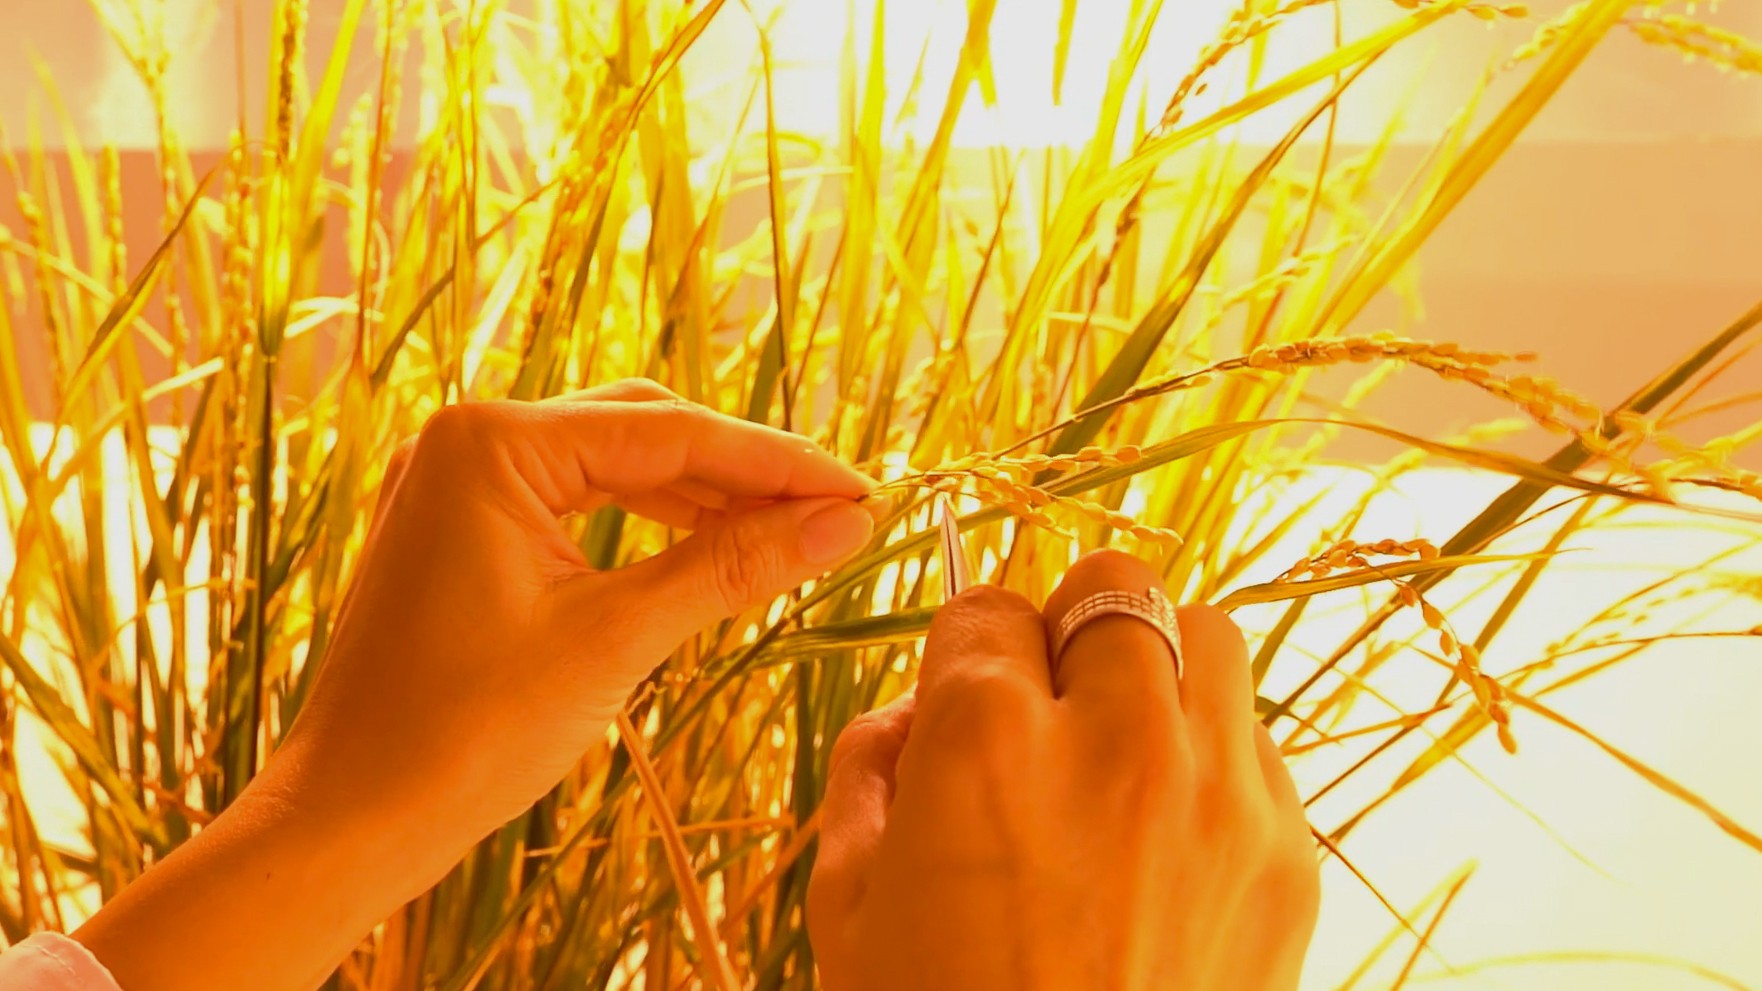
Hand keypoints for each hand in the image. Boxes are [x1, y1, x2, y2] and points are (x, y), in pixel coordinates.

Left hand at [284, 379, 876, 848]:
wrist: (352, 815)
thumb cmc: (466, 732)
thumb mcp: (617, 640)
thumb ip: (733, 567)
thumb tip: (842, 524)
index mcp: (493, 442)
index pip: (672, 434)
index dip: (778, 464)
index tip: (861, 491)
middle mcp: (470, 437)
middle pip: (645, 430)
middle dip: (745, 469)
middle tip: (837, 509)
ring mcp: (459, 479)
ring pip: (613, 461)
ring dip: (702, 493)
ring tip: (790, 527)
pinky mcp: (462, 524)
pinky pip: (576, 497)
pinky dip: (646, 519)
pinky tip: (708, 542)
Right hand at [808, 550, 1319, 990]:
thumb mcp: (850, 908)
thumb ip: (868, 775)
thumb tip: (909, 716)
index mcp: (988, 740)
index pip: (984, 608)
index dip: (962, 655)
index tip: (963, 700)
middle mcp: (1118, 738)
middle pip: (1112, 588)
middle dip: (1066, 630)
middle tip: (1046, 701)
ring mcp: (1222, 794)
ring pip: (1211, 637)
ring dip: (1157, 669)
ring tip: (1120, 747)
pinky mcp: (1291, 857)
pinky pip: (1260, 748)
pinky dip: (1213, 761)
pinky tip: (1171, 836)